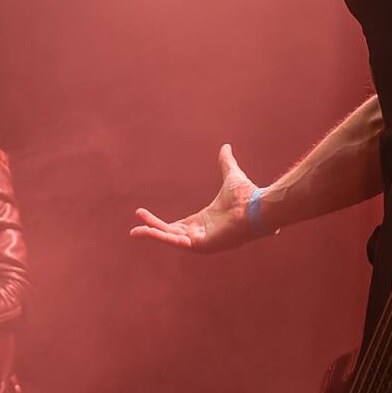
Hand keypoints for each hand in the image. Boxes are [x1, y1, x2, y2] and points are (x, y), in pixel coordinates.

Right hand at [131, 143, 260, 251]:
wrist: (258, 206)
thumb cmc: (248, 195)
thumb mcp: (231, 175)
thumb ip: (225, 163)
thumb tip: (226, 147)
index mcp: (205, 221)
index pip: (177, 225)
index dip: (159, 222)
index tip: (142, 214)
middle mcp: (202, 233)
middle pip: (170, 233)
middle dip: (151, 229)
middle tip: (134, 227)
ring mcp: (202, 241)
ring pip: (171, 239)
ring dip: (153, 234)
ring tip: (135, 231)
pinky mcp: (203, 245)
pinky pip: (178, 243)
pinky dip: (163, 237)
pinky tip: (149, 231)